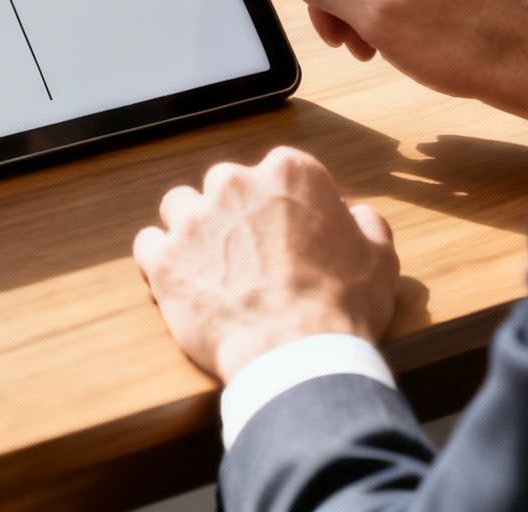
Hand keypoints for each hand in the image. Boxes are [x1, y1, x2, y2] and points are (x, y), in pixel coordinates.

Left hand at [133, 146, 398, 382]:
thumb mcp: (379, 258)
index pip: (278, 172)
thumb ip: (366, 224)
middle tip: (249, 253)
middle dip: (233, 213)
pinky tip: (180, 280)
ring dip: (191, 229)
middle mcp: (235, 183)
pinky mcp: (164, 259)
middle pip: (224, 185)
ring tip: (209, 265)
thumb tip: (356, 215)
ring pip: (179, 206)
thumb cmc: (342, 306)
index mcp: (289, 173)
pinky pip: (147, 244)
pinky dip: (159, 259)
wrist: (297, 355)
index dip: (282, 204)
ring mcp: (194, 220)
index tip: (287, 232)